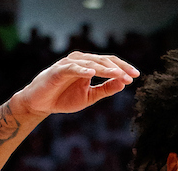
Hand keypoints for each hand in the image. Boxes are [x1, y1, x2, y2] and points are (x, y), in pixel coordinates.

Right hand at [13, 52, 137, 118]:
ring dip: (104, 68)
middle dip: (118, 68)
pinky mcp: (57, 71)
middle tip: (131, 75)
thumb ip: (105, 89)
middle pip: (102, 60)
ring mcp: (68, 65)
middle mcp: (80, 62)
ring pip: (90, 63)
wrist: (41, 103)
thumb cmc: (64, 98)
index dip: (122, 67)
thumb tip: (123, 84)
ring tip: (117, 74)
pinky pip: (71, 68)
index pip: (108, 63)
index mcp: (89, 67)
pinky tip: (92, 73)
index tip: (136, 75)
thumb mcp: (90, 96)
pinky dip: (82, 70)